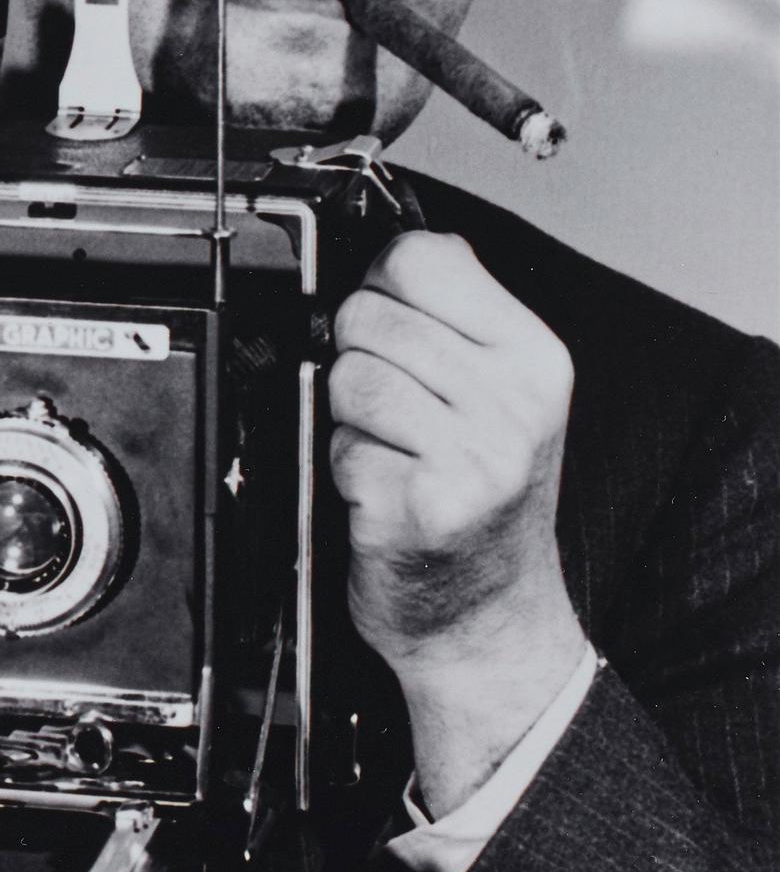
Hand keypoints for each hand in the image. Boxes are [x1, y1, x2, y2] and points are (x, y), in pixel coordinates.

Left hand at [329, 231, 586, 813]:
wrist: (491, 622)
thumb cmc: (483, 502)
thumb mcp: (503, 396)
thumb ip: (456, 318)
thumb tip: (393, 249)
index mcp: (534, 358)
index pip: (421, 257)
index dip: (383, 286)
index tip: (395, 326)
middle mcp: (512, 403)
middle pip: (366, 314)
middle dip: (359, 357)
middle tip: (398, 412)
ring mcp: (470, 456)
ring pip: (346, 377)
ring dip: (350, 419)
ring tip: (394, 453)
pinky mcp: (418, 505)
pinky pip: (337, 446)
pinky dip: (344, 471)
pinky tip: (384, 495)